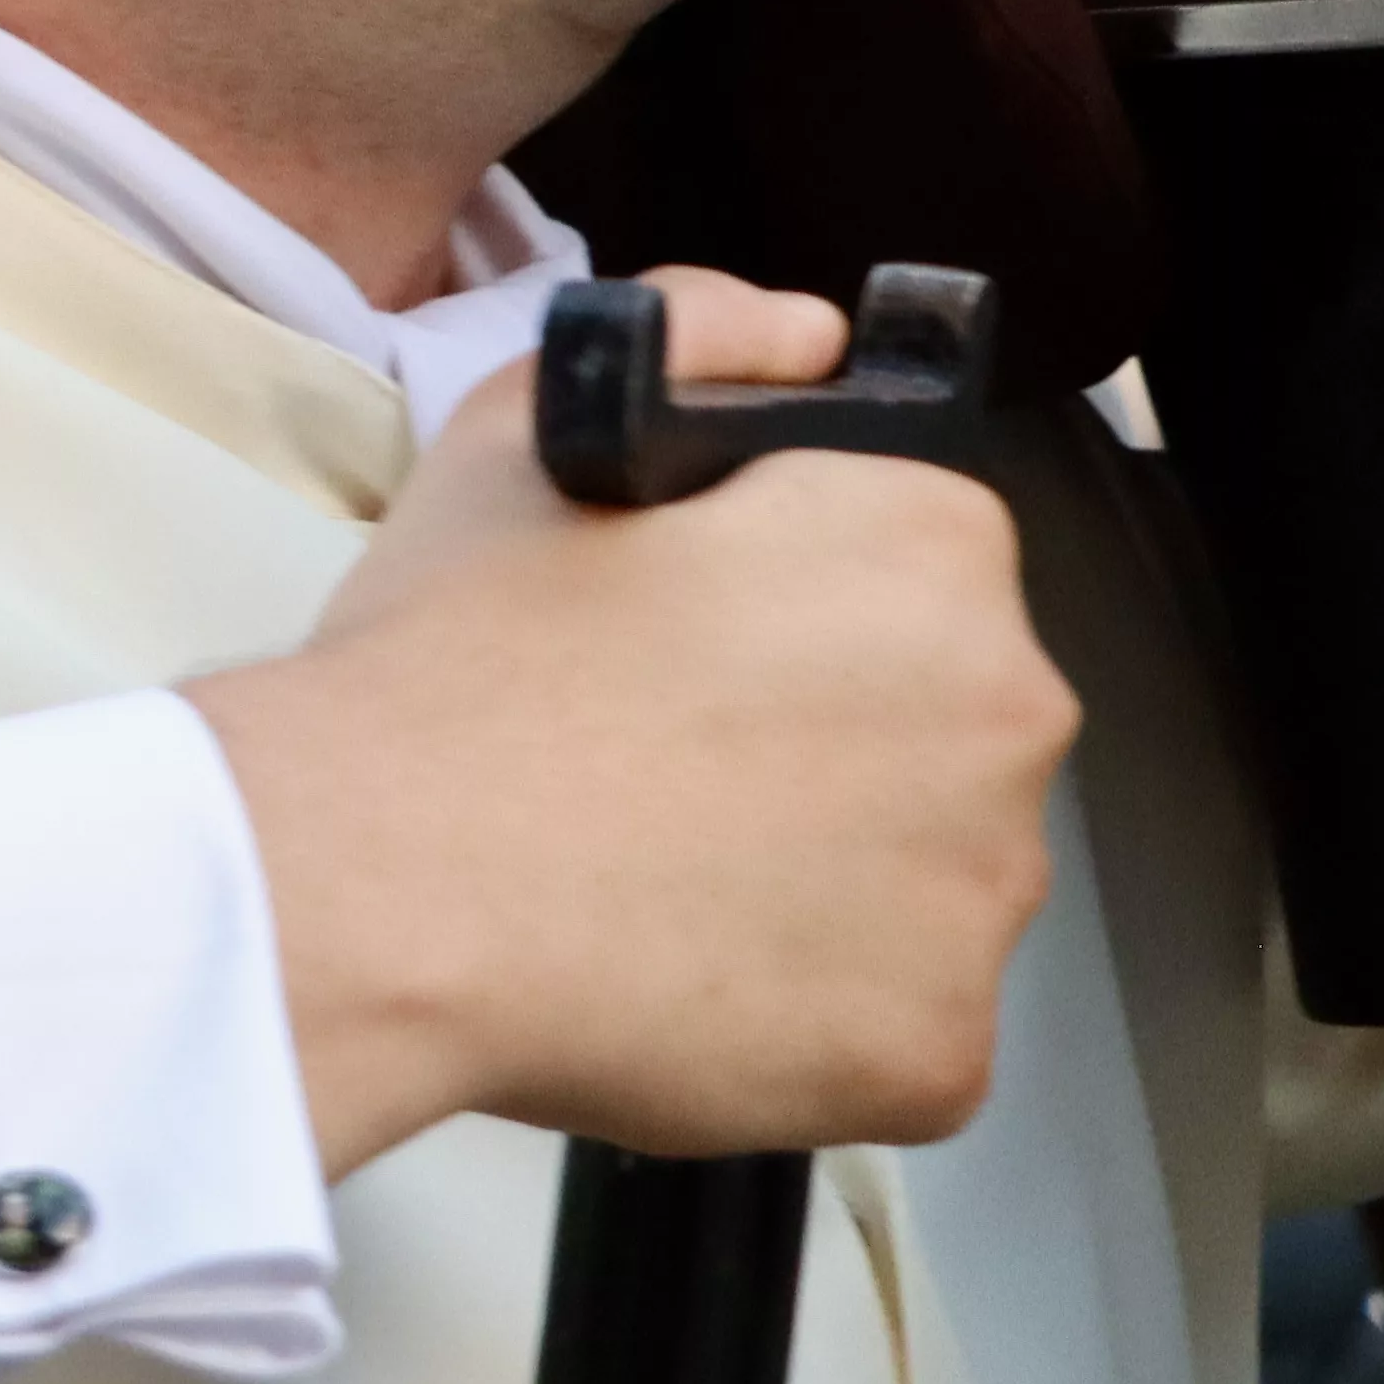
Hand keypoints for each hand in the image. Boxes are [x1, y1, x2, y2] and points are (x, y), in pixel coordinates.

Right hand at [185, 270, 1076, 1175]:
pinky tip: (676, 982)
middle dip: (825, 752)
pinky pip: (895, 1032)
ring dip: (821, 888)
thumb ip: (700, 331)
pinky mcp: (935, 1052)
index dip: (788, 609)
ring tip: (651, 885)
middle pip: (938, 733)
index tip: (689, 652)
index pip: (912, 572)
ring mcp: (983, 897)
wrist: (376, 882)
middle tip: (654, 772)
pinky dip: (807, 1022)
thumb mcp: (528, 429)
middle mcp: (1006, 713)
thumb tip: (808, 337)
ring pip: (924, 886)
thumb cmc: (446, 664)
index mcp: (931, 550)